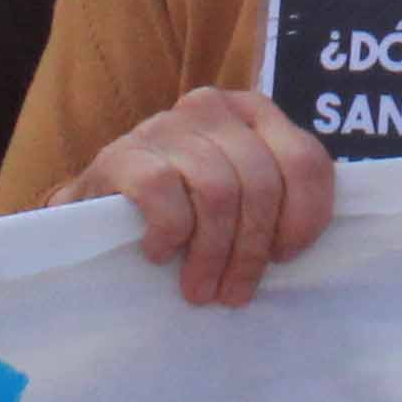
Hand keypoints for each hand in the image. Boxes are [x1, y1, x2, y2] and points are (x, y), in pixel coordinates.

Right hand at [74, 88, 333, 306]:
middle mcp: (213, 108)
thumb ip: (273, 198)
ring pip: (218, 193)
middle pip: (262, 184)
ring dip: (213, 254)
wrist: (95, 208)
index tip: (283, 258)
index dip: (304, 218)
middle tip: (233, 293)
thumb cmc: (180, 206)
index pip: (306, 161)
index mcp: (254, 112)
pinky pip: (166, 197)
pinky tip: (160, 255)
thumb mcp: (236, 192)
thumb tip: (299, 245)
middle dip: (252, 250)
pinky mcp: (124, 153)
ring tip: (200, 290)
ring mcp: (166, 126)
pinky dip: (170, 235)